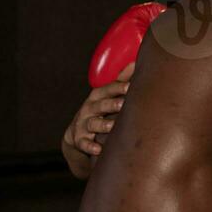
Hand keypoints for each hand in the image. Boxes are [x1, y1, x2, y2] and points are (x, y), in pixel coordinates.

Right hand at [60, 62, 132, 179]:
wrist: (76, 134)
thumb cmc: (99, 110)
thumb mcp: (107, 96)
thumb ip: (121, 81)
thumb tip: (135, 61)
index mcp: (98, 96)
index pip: (107, 90)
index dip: (118, 88)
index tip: (129, 86)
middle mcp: (89, 109)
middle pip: (100, 105)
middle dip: (111, 104)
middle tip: (123, 104)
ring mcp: (83, 124)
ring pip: (93, 124)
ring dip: (102, 125)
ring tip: (112, 126)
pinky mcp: (80, 140)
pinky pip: (84, 144)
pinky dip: (90, 146)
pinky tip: (98, 149)